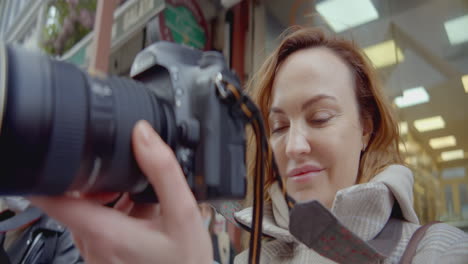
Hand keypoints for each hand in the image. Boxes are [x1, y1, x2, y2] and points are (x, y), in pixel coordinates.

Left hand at [30, 120, 212, 263]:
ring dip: (106, 195)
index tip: (61, 151)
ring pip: (86, 211)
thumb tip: (143, 135)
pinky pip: (98, 227)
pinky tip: (141, 213)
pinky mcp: (104, 257)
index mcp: (104, 232)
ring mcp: (96, 254)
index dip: (49, 170)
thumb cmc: (185, 261)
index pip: (51, 198)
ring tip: (138, 195)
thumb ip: (162, 171)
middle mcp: (92, 246)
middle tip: (125, 175)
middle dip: (93, 179)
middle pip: (72, 198)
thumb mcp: (183, 212)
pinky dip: (115, 212)